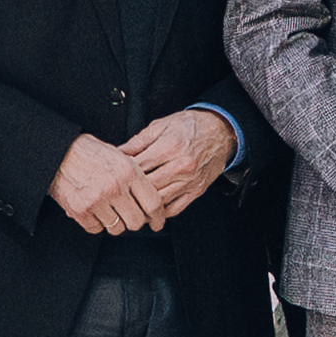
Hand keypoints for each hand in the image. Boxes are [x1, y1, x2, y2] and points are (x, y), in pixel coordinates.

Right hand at [51, 131, 157, 235]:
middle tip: (130, 217)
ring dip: (115, 223)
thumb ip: (136, 176)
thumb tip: (152, 200)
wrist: (58, 151)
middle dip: (135, 222)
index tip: (157, 223)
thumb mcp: (120, 156)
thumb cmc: (89, 152)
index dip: (158, 217)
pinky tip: (94, 211)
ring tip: (109, 210)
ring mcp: (97, 200)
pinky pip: (96, 229)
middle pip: (137, 221)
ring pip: (117, 228)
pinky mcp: (80, 210)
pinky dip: (96, 223)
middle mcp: (115, 187)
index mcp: (129, 172)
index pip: (153, 203)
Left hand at [126, 109, 236, 224]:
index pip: (138, 167)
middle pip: (147, 187)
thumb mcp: (162, 125)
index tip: (114, 174)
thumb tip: (119, 153)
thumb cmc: (191, 126)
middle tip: (118, 192)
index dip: (123, 172)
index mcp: (170, 147)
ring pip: (159, 201)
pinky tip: (150, 208)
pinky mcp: (197, 190)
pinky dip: (160, 211)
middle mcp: (181, 166)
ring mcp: (190, 181)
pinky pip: (175, 208)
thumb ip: (139, 141)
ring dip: (143, 204)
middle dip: (130, 190)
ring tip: (130, 203)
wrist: (221, 131)